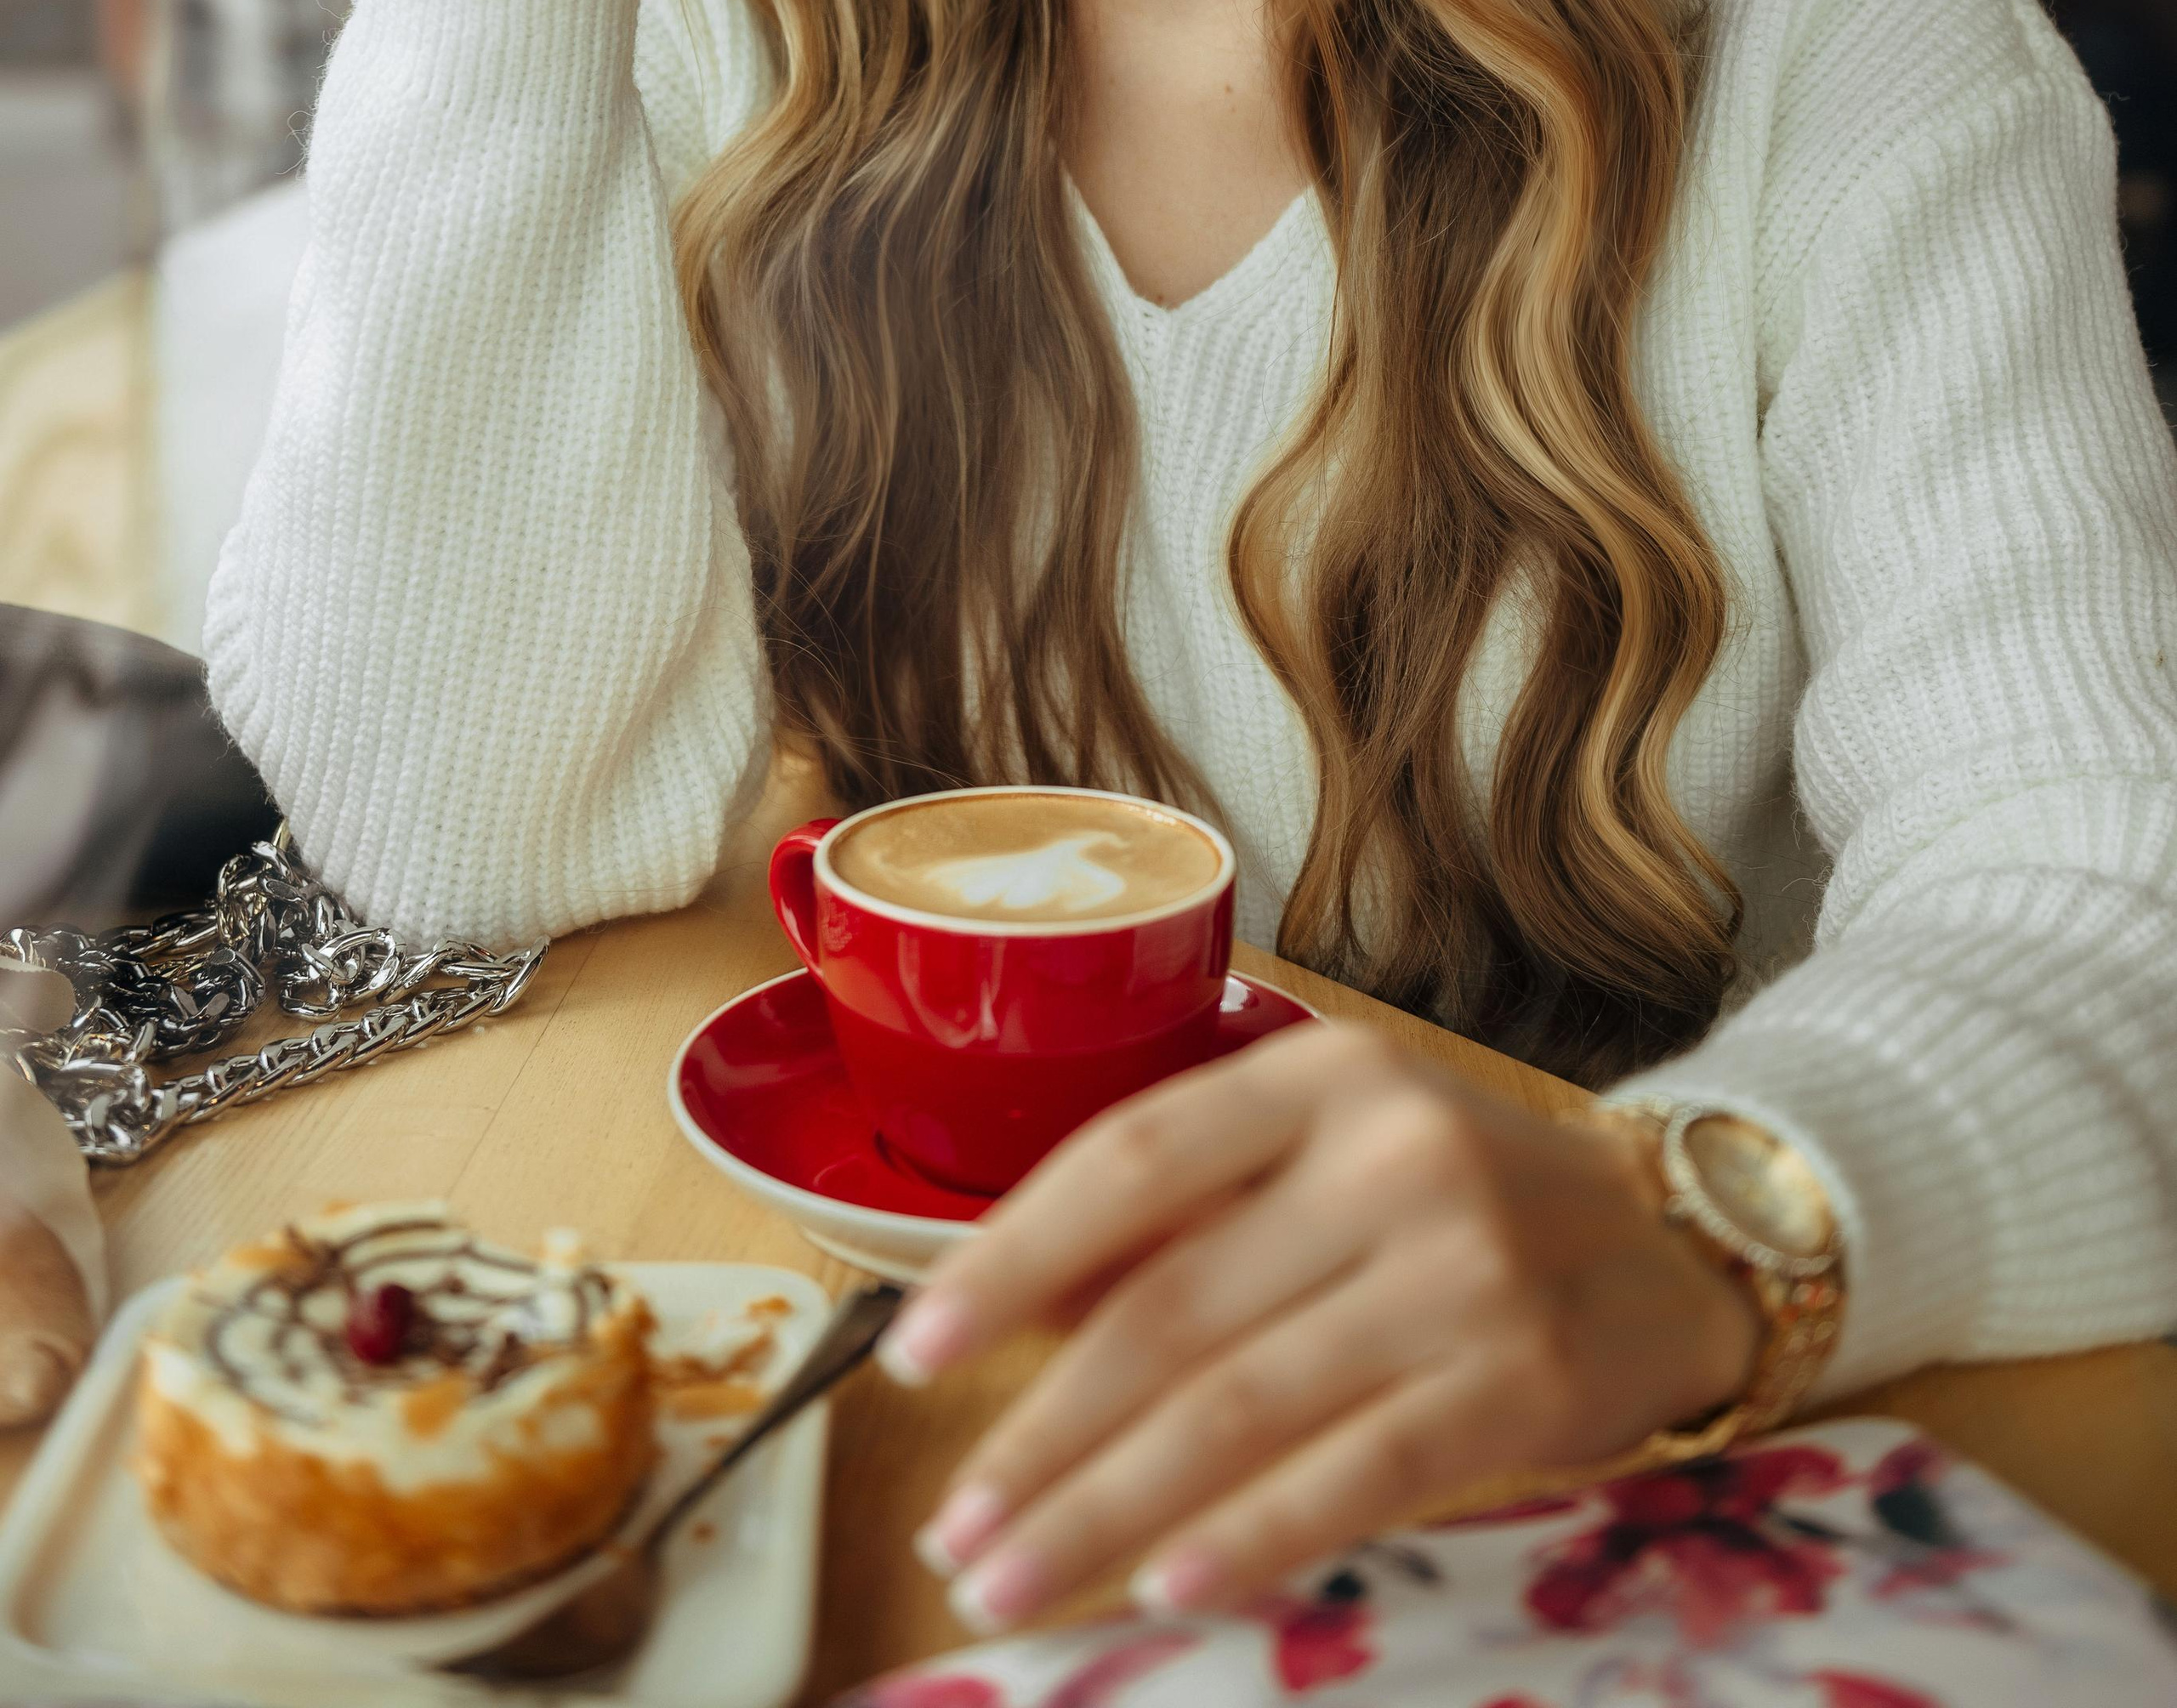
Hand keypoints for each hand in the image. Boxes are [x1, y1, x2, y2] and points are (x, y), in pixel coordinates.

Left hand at [887, 1021, 1760, 1631]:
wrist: (1675, 1238)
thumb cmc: (1462, 1196)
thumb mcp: (1331, 1147)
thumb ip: (1192, 1209)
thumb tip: (1014, 1306)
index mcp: (1322, 1075)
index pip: (1130, 1159)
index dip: (1010, 1259)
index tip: (917, 1354)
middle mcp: (1390, 1156)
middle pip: (1170, 1309)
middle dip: (1041, 1435)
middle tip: (952, 1527)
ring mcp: (1463, 1271)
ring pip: (1240, 1407)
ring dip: (1107, 1509)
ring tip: (1013, 1577)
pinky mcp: (1521, 1383)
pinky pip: (1354, 1474)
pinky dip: (1248, 1538)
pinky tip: (1166, 1585)